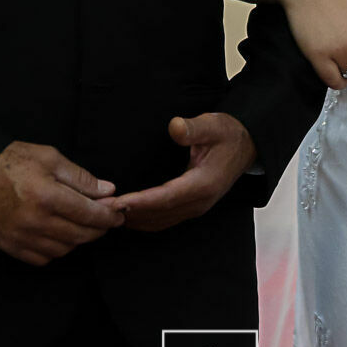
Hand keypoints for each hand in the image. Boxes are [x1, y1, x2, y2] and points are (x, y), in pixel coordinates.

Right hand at [0, 141, 124, 265]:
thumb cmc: (11, 161)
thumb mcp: (50, 158)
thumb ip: (80, 177)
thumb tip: (107, 191)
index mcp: (48, 196)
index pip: (90, 214)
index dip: (109, 216)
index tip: (118, 214)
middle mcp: (36, 222)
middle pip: (81, 235)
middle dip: (98, 229)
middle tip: (105, 220)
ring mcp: (22, 237)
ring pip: (65, 249)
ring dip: (78, 239)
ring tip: (79, 223)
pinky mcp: (11, 246)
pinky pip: (44, 258)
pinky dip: (56, 249)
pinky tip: (57, 234)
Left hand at [115, 114, 256, 232]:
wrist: (246, 146)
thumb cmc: (228, 134)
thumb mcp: (213, 124)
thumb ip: (194, 128)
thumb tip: (174, 127)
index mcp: (203, 184)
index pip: (166, 197)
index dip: (140, 202)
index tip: (117, 203)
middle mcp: (199, 202)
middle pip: (158, 214)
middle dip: (128, 214)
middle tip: (100, 210)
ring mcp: (195, 208)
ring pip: (159, 221)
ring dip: (133, 219)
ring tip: (106, 215)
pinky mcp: (191, 207)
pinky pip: (163, 220)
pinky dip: (143, 220)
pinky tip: (126, 215)